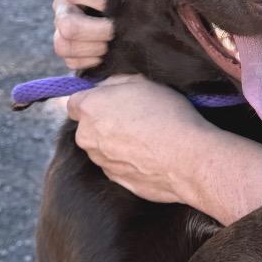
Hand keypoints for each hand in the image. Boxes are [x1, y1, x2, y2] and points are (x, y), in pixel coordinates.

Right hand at [53, 0, 113, 69]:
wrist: (128, 5)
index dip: (99, 0)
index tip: (120, 4)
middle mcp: (62, 2)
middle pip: (68, 25)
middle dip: (98, 31)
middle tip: (116, 31)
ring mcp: (60, 24)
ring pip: (63, 45)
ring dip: (92, 48)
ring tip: (111, 45)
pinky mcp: (64, 44)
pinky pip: (69, 60)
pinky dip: (89, 61)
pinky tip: (104, 56)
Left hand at [66, 74, 216, 203]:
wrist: (187, 159)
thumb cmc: (167, 115)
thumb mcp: (143, 82)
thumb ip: (114, 82)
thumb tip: (105, 88)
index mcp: (90, 109)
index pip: (74, 102)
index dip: (93, 99)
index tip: (111, 100)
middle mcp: (87, 137)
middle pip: (88, 126)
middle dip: (104, 121)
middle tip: (134, 116)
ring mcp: (101, 161)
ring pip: (101, 146)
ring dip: (116, 141)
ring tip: (146, 136)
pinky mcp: (115, 179)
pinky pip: (115, 164)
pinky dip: (127, 159)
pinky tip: (149, 153)